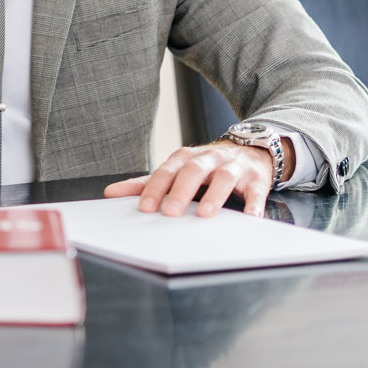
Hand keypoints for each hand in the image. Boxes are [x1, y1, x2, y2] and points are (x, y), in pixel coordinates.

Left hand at [103, 139, 282, 217]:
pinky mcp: (256, 179)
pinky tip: (249, 218)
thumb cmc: (206, 166)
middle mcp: (209, 159)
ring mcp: (233, 167)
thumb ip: (146, 183)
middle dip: (181, 191)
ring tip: (205, 214)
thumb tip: (111, 193)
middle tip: (170, 213)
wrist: (250, 149)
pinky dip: (254, 205)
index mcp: (186, 158)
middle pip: (193, 171)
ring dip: (215, 195)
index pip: (167, 171)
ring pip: (224, 177)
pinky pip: (256, 192)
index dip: (156, 188)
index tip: (145, 208)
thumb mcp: (176, 170)